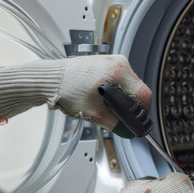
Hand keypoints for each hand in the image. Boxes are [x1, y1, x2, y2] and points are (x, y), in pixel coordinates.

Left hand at [0, 55, 150, 130]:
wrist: (50, 79)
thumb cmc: (66, 90)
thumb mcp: (94, 113)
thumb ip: (116, 123)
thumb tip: (129, 130)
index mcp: (118, 71)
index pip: (143, 95)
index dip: (142, 113)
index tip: (136, 124)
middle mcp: (119, 62)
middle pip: (137, 90)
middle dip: (131, 108)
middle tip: (120, 119)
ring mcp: (113, 61)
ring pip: (129, 87)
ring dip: (123, 101)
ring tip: (106, 108)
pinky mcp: (106, 64)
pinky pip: (120, 82)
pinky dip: (115, 93)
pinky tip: (102, 100)